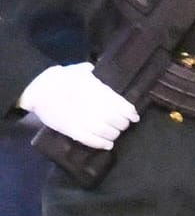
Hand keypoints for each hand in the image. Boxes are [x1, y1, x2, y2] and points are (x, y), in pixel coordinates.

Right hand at [18, 63, 138, 150]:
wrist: (38, 90)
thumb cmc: (60, 78)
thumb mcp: (80, 71)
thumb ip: (92, 72)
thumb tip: (95, 70)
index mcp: (100, 92)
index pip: (123, 107)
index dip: (131, 114)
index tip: (134, 117)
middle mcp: (96, 107)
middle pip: (118, 121)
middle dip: (123, 124)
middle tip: (123, 125)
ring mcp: (84, 120)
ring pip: (107, 132)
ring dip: (114, 134)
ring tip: (115, 133)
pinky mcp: (72, 130)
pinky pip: (91, 140)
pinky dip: (102, 144)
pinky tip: (108, 145)